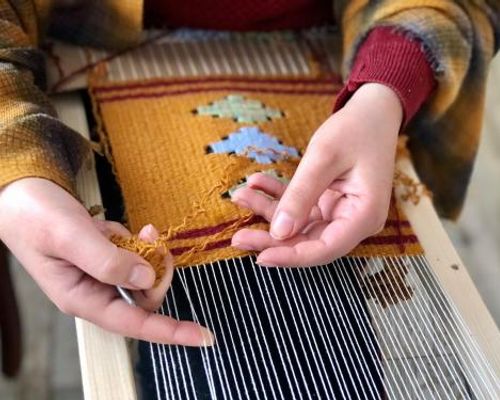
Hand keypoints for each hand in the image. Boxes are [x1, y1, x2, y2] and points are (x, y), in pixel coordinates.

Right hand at [0, 178, 212, 345]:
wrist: (21, 194)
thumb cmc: (36, 216)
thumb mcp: (70, 237)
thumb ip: (108, 260)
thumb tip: (146, 279)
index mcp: (81, 298)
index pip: (135, 323)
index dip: (171, 331)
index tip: (204, 336)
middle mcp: (94, 291)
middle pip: (147, 295)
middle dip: (158, 268)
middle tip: (151, 237)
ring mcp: (100, 275)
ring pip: (144, 274)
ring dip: (144, 250)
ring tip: (127, 229)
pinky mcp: (105, 258)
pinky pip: (134, 254)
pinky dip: (134, 240)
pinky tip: (113, 228)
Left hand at [231, 83, 402, 266]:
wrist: (372, 112)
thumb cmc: (356, 130)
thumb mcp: (324, 158)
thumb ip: (300, 195)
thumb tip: (277, 232)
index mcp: (364, 215)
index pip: (325, 249)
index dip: (291, 256)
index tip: (259, 256)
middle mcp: (354, 220)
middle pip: (308, 241)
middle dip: (271, 238)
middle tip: (238, 236)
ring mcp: (340, 212)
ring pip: (298, 225)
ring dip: (269, 211)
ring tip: (241, 195)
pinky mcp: (329, 202)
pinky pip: (299, 207)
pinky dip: (278, 195)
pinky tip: (257, 182)